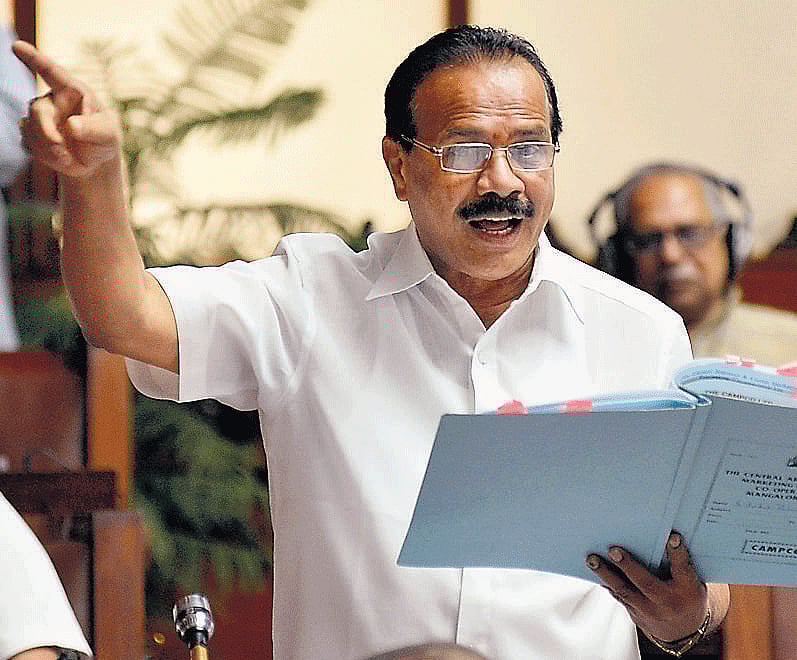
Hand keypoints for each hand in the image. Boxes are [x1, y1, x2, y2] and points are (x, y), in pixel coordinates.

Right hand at [12, 40, 120, 177]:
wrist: (94, 160)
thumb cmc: (103, 139)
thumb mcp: (107, 134)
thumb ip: (93, 129)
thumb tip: (71, 125)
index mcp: (72, 91)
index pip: (51, 71)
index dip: (33, 58)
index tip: (17, 46)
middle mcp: (52, 100)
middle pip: (37, 110)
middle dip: (47, 131)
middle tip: (60, 147)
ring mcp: (40, 117)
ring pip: (31, 129)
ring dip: (49, 148)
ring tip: (69, 157)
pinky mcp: (32, 135)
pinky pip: (29, 144)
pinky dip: (45, 156)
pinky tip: (61, 158)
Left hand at [586, 531, 707, 641]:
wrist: (683, 633)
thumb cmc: (688, 597)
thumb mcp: (694, 582)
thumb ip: (681, 564)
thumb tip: (667, 536)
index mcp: (687, 590)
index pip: (683, 569)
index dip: (678, 553)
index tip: (673, 537)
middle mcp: (666, 602)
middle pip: (646, 583)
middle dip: (628, 566)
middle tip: (613, 550)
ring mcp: (648, 610)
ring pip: (625, 591)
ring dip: (606, 574)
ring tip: (592, 559)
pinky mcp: (634, 613)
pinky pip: (618, 596)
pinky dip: (606, 582)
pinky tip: (595, 570)